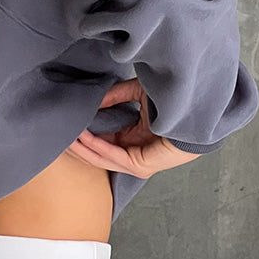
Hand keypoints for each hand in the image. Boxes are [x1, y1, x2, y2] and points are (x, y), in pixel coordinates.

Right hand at [64, 78, 203, 178]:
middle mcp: (136, 153)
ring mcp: (138, 162)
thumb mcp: (138, 93)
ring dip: (82, 147)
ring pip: (102, 158)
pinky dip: (95, 147)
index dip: (86, 133)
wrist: (198, 108)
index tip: (70, 122)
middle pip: (99, 153)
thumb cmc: (175, 101)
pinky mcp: (141, 165)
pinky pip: (112, 157)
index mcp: (136, 139)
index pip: (104, 141)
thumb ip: (115, 97)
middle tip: (60, 132)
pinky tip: (82, 136)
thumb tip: (94, 100)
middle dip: (79, 144)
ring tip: (65, 137)